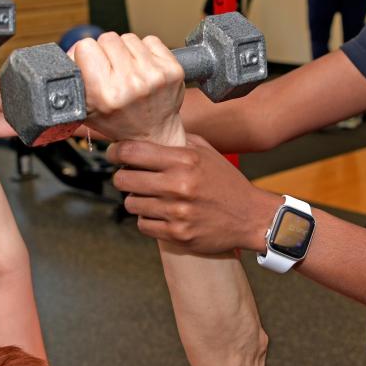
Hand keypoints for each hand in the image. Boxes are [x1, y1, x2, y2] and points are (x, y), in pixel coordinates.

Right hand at [71, 33, 185, 145]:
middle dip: (106, 51)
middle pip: (108, 38)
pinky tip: (144, 68)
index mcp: (105, 94)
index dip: (86, 54)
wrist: (153, 134)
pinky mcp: (171, 69)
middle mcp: (130, 83)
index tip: (91, 63)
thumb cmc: (118, 121)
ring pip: (129, 38)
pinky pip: (150, 40)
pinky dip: (146, 51)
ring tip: (128, 71)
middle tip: (111, 70)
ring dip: (126, 51)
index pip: (86, 46)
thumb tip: (67, 52)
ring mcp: (154, 75)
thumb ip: (73, 80)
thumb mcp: (85, 108)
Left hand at [109, 135, 279, 252]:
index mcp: (185, 161)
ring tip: (149, 197)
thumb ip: (178, 140)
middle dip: (122, 177)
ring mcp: (177, 212)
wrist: (250, 217)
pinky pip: (143, 225)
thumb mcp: (207, 152)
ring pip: (131, 204)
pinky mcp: (177, 234)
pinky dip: (147, 219)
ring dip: (136, 199)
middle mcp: (179, 186)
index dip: (116, 152)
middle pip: (124, 180)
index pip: (132, 152)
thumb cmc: (227, 183)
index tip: (114, 154)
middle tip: (129, 177)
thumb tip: (149, 131)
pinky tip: (158, 213)